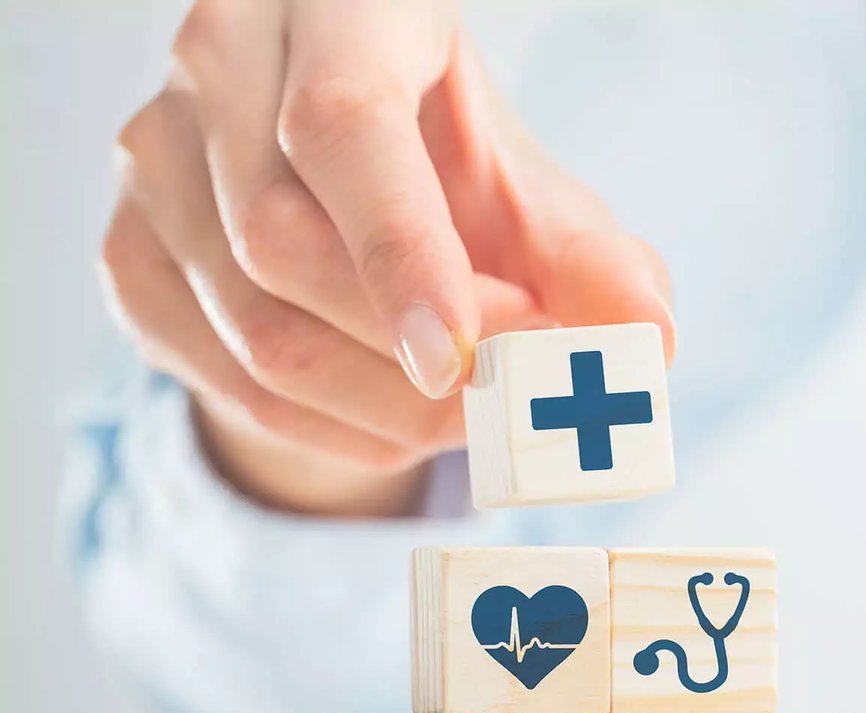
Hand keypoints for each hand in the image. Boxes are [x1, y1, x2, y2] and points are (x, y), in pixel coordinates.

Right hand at [99, 0, 674, 515]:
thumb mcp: (534, 193)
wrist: (347, 173)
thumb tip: (648, 338)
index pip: (342, 128)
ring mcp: (154, 154)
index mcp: (332, 5)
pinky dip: (327, 429)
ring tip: (474, 412)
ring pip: (251, 328)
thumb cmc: (454, 161)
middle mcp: (217, 60)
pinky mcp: (129, 249)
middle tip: (516, 393)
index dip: (402, 252)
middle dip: (413, 353)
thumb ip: (594, 258)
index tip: (465, 360)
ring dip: (384, 408)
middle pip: (283, 244)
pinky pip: (219, 378)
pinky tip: (395, 417)